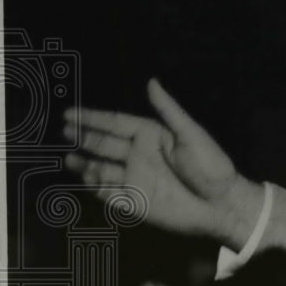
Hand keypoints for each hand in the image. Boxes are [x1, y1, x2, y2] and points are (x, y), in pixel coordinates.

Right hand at [63, 78, 261, 244]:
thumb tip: (151, 81)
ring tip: (70, 159)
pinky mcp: (135, 202)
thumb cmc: (211, 166)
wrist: (222, 204)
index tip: (68, 113)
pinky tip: (89, 180)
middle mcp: (139, 155)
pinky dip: (96, 187)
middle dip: (83, 138)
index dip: (92, 118)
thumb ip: (168, 110)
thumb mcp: (190, 134)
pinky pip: (108, 194)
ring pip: (101, 169)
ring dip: (84, 164)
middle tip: (64, 133)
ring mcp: (136, 178)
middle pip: (103, 144)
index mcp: (151, 135)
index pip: (115, 123)